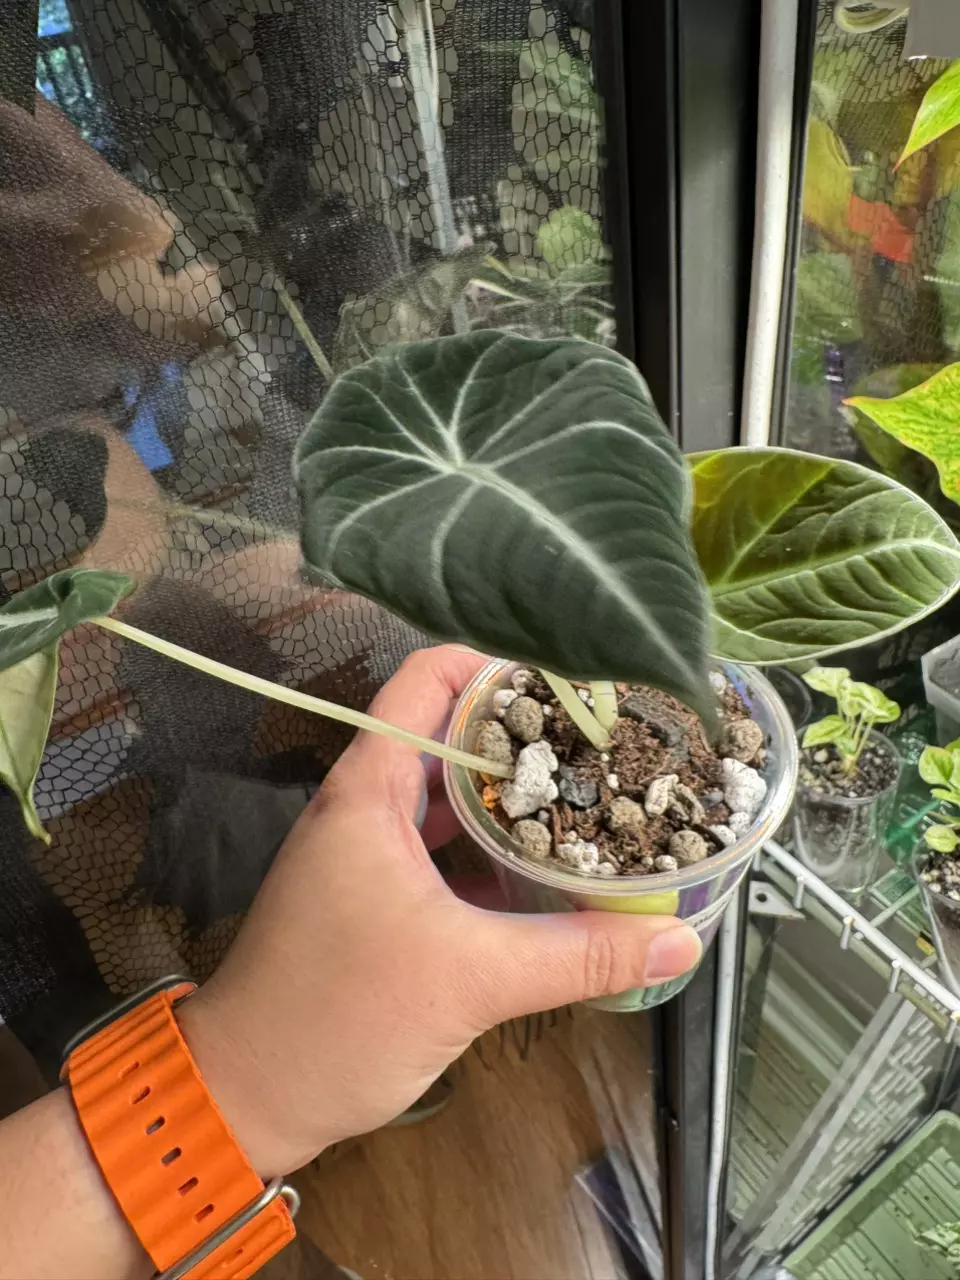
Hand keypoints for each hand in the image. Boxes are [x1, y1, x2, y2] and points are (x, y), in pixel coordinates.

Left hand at [180, 646, 701, 1176]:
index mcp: (369, 789)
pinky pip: (446, 851)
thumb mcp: (470, 979)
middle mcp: (366, 806)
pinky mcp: (378, 898)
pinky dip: (494, 851)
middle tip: (605, 736)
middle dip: (523, 732)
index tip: (572, 677)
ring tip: (592, 790)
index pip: (428, 680)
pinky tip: (551, 870)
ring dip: (512, 796)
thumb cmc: (339, 1015)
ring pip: (449, 799)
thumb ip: (578, 955)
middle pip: (449, 736)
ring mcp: (369, 853)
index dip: (497, 664)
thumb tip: (678, 941)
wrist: (247, 1096)